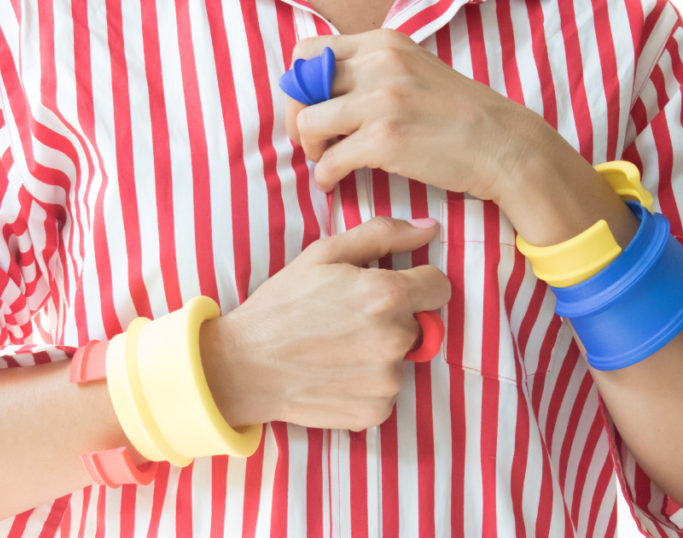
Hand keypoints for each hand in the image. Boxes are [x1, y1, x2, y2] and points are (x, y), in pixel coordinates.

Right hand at [200, 217, 450, 430]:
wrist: (243, 366)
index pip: (439, 287)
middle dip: (393, 320)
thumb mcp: (324, 255)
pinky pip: (387, 392)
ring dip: (380, 355)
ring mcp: (387, 381)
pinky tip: (335, 375)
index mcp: (386, 295)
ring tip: (337, 350)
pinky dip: (368, 385)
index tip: (389, 289)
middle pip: (419, 324)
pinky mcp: (376, 412)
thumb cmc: (282, 306)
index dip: (416, 283)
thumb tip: (430, 227)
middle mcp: (395, 340)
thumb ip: (382, 235)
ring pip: (403, 360)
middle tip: (348, 321)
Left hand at [284, 29, 580, 203]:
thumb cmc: (458, 116)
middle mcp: (379, 64)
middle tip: (313, 140)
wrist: (503, 146)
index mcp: (383, 43)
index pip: (309, 52)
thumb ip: (373, 71)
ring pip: (308, 124)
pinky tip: (334, 183)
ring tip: (325, 161)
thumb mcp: (415, 71)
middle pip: (301, 86)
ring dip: (309, 148)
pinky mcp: (384, 140)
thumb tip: (325, 88)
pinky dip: (325, 176)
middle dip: (297, 117)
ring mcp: (381, 101)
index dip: (301, 84)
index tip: (313, 107)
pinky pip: (329, 161)